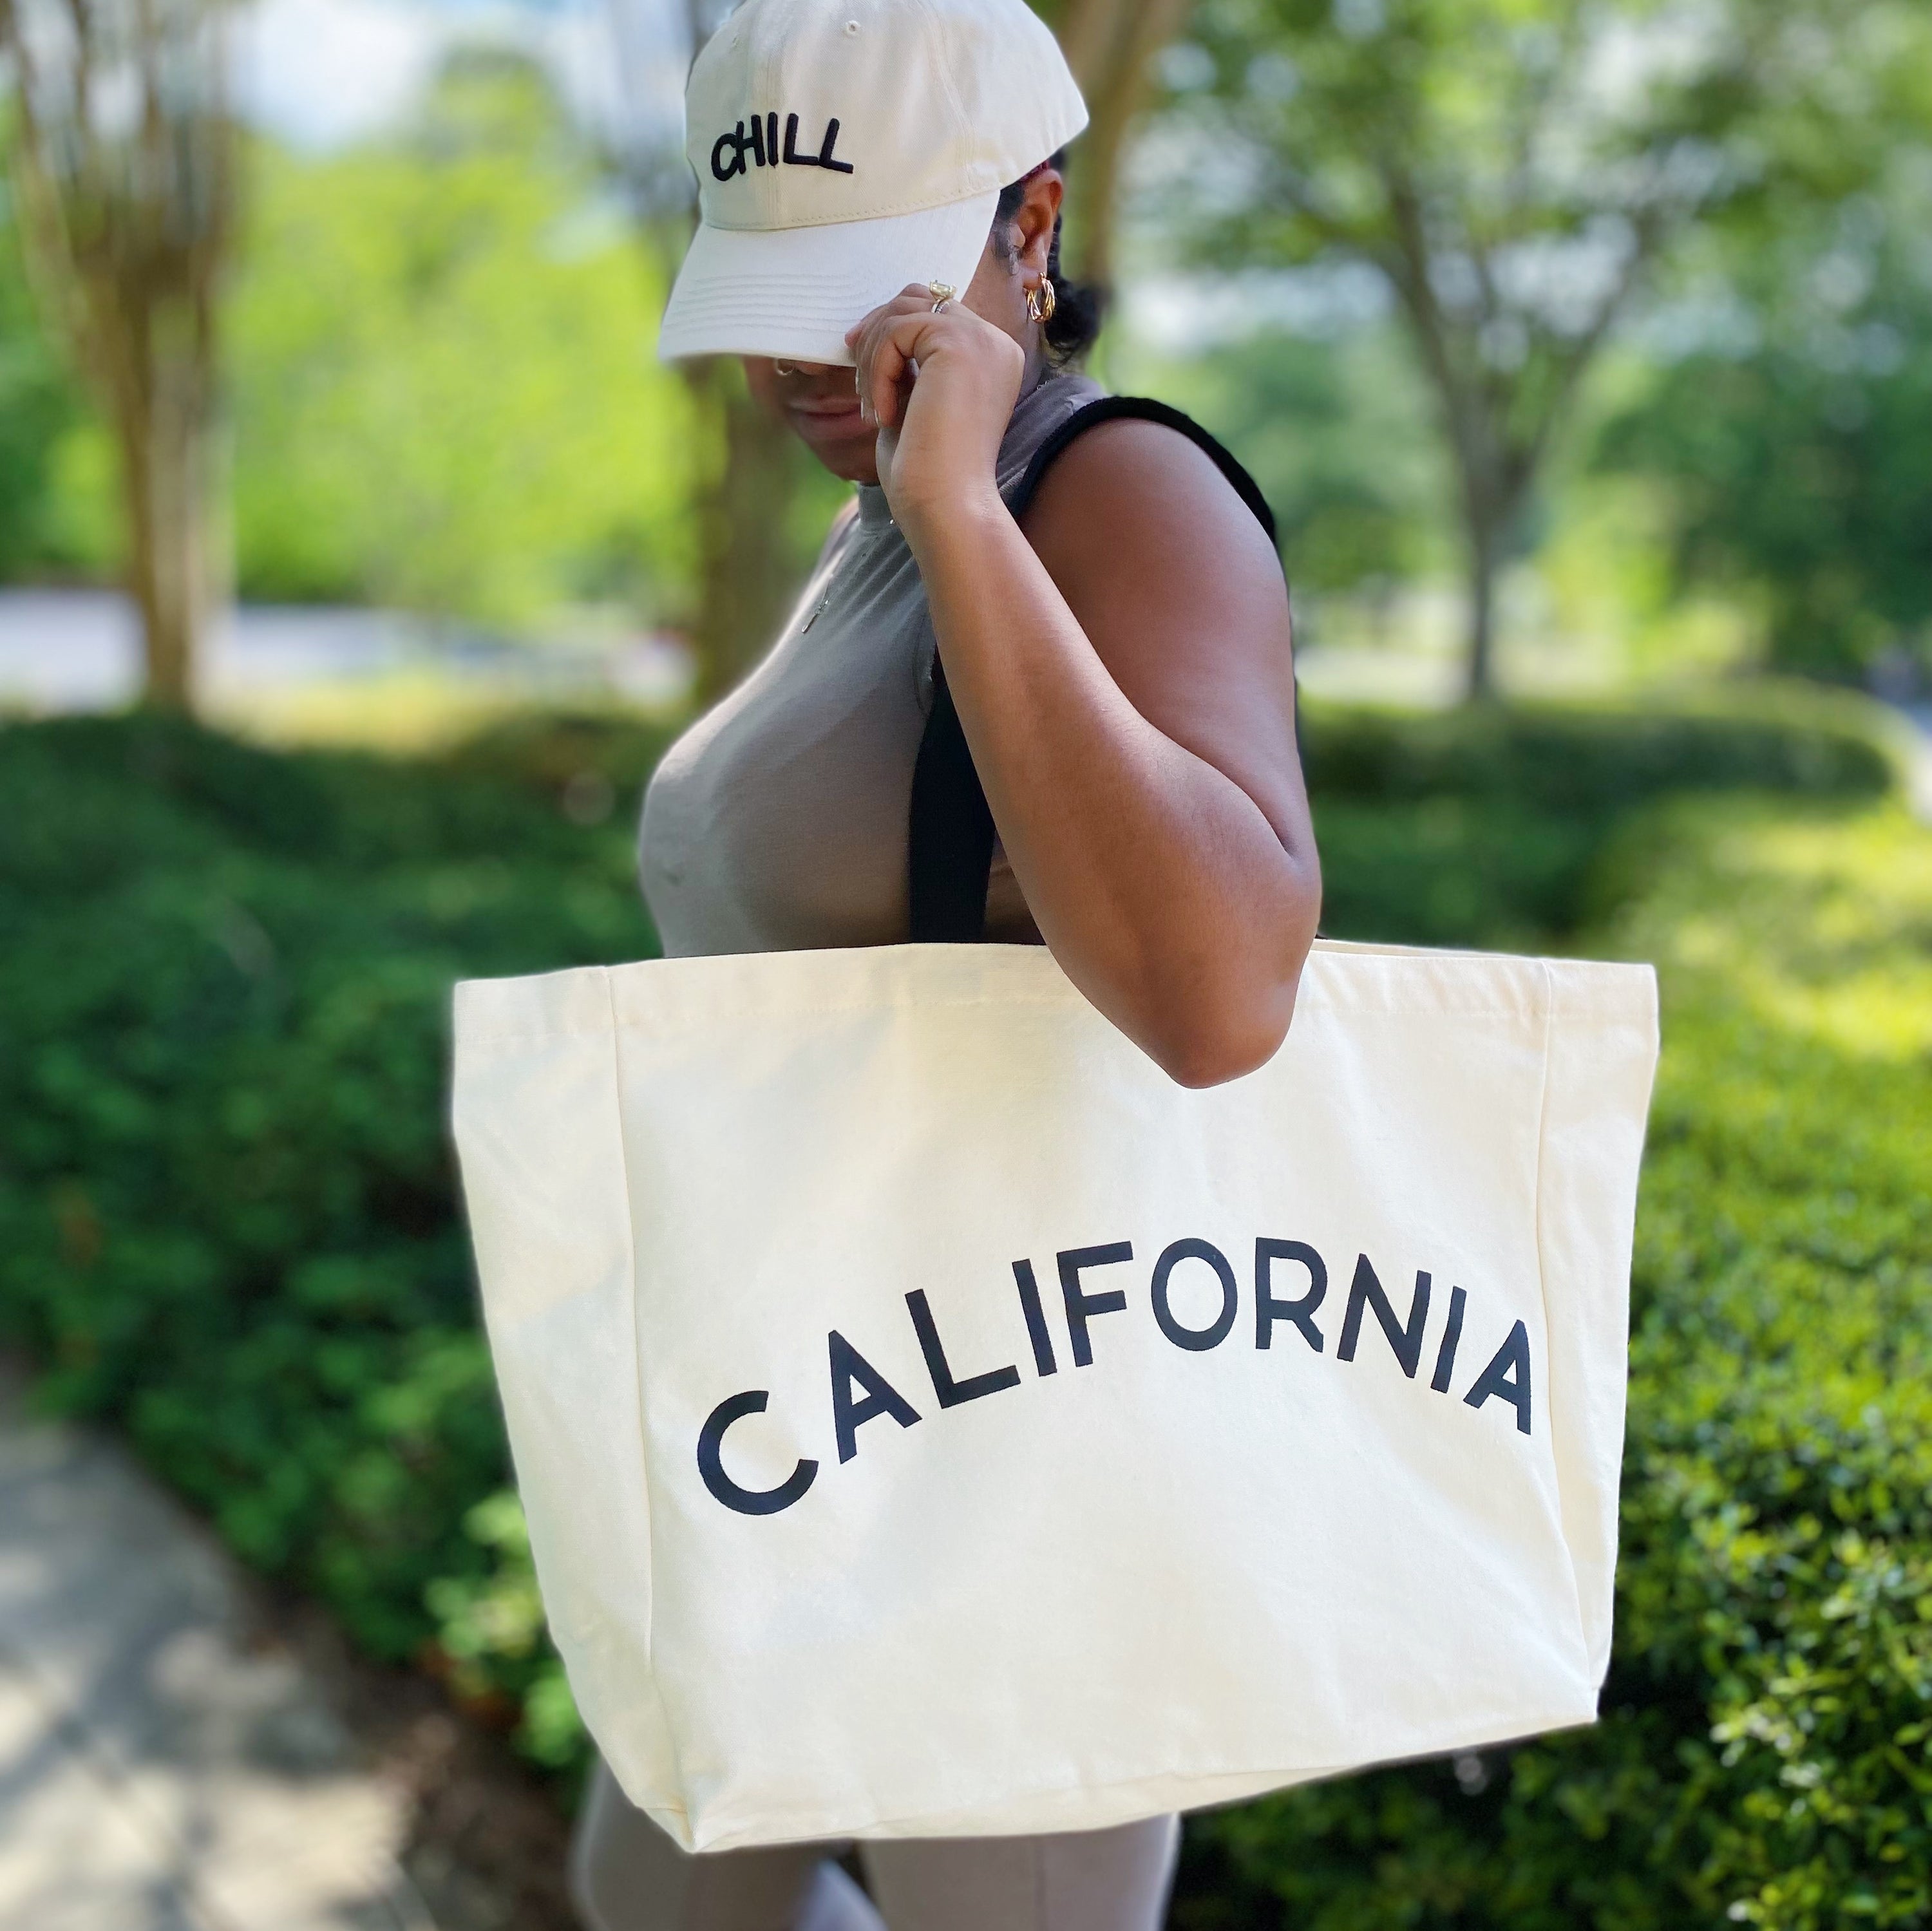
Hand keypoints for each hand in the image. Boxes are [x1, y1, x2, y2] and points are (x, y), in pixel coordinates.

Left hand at [845, 286, 1024, 535]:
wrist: (945, 505)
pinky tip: (881, 414)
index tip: (862, 364)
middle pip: (919, 299)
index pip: (935, 313)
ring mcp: (982, 340)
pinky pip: (898, 331)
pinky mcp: (960, 343)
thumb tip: (869, 332)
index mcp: (992, 358)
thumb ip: (907, 364)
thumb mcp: (916, 403)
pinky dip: (877, 370)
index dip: (891, 330)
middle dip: (878, 332)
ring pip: (905, 311)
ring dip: (873, 357)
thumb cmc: (926, 472)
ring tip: (872, 408)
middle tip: (857, 379)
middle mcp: (995, 342)